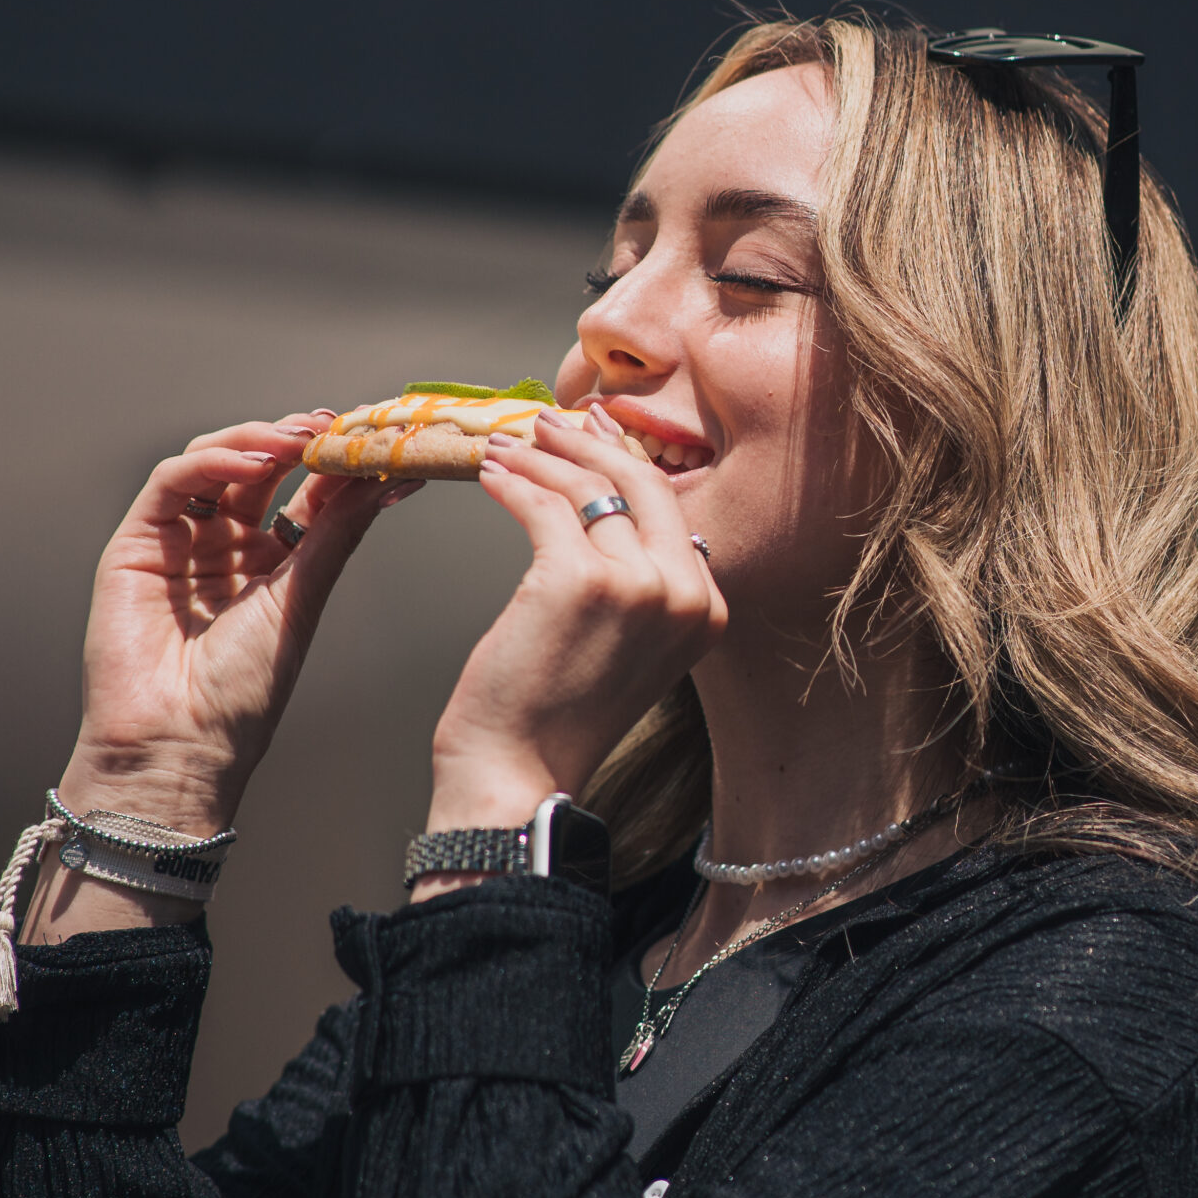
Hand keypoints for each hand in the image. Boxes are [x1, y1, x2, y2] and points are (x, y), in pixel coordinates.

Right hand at [56, 413, 409, 833]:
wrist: (183, 741)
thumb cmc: (242, 691)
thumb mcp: (303, 598)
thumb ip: (336, 532)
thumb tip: (385, 480)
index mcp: (271, 566)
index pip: (305, 495)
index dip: (336, 463)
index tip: (375, 438)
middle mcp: (226, 548)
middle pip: (261, 469)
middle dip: (298, 441)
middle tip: (335, 426)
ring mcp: (181, 542)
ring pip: (215, 463)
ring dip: (257, 440)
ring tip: (297, 438)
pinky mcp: (138, 542)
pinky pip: (172, 482)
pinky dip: (211, 460)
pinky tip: (250, 459)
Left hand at [425, 404, 724, 839]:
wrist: (519, 775)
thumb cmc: (556, 719)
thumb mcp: (629, 651)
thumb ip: (640, 589)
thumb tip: (611, 514)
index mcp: (706, 612)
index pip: (671, 511)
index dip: (627, 464)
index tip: (594, 437)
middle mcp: (684, 595)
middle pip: (642, 483)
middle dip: (591, 442)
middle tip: (551, 422)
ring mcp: (637, 586)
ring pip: (588, 488)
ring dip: (541, 458)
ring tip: (508, 447)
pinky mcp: (578, 581)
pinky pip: (542, 505)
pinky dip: (512, 483)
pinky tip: (490, 476)